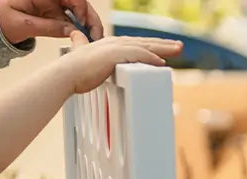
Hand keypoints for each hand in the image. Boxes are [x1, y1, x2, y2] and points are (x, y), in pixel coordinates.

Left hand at [0, 0, 103, 43]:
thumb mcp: (24, 25)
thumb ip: (49, 27)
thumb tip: (72, 32)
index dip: (80, 7)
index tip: (81, 23)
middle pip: (78, 2)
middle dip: (89, 17)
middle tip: (96, 34)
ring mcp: (53, 4)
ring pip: (79, 10)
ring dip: (88, 23)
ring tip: (94, 38)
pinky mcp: (54, 13)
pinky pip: (72, 18)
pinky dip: (81, 28)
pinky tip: (86, 37)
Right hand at [54, 34, 181, 92]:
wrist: (66, 75)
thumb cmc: (74, 70)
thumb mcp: (81, 54)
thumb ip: (81, 44)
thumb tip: (76, 36)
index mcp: (110, 44)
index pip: (136, 43)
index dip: (151, 45)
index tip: (164, 47)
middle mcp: (114, 43)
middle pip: (144, 42)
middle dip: (163, 44)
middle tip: (180, 46)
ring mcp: (115, 48)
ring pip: (145, 46)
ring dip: (163, 48)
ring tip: (178, 50)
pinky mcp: (115, 55)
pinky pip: (138, 55)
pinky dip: (150, 58)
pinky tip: (161, 62)